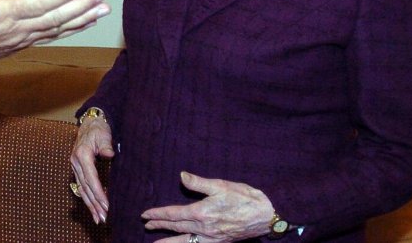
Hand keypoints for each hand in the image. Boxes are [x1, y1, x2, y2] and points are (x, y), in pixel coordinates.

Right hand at [0, 0, 109, 70]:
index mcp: (1, 14)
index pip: (36, 3)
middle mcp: (16, 29)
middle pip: (54, 18)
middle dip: (81, 6)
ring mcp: (22, 38)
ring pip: (57, 29)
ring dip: (83, 18)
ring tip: (104, 8)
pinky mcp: (24, 43)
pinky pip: (53, 36)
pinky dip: (72, 29)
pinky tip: (88, 21)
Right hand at [70, 116, 114, 223]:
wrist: (89, 123)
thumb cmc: (98, 129)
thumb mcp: (103, 134)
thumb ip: (106, 145)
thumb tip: (110, 154)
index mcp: (82, 155)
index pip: (90, 178)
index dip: (98, 192)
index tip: (106, 205)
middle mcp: (76, 163)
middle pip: (85, 187)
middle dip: (95, 204)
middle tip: (104, 217)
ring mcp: (75, 167)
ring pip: (82, 190)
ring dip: (91, 205)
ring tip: (99, 219)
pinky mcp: (78, 170)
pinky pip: (82, 188)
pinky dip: (88, 199)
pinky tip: (93, 209)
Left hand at [141, 172, 275, 242]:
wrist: (266, 215)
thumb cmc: (244, 198)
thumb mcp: (220, 185)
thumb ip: (198, 182)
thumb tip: (181, 176)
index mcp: (202, 212)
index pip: (173, 214)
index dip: (158, 214)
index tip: (146, 214)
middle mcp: (204, 228)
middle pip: (176, 228)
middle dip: (160, 226)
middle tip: (147, 225)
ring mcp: (212, 238)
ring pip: (185, 241)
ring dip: (169, 241)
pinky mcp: (220, 242)